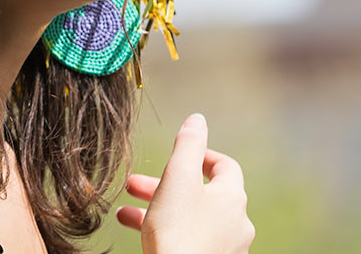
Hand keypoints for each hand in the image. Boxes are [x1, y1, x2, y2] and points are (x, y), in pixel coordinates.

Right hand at [116, 113, 254, 253]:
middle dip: (164, 185)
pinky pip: (187, 242)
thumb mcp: (179, 177)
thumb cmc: (178, 232)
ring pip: (189, 219)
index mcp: (232, 198)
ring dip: (158, 209)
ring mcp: (225, 249)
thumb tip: (198, 119)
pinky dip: (164, 233)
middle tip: (133, 184)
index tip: (180, 154)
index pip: (224, 167)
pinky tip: (138, 233)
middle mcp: (236, 224)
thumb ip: (188, 144)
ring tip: (125, 212)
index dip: (201, 156)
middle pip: (200, 194)